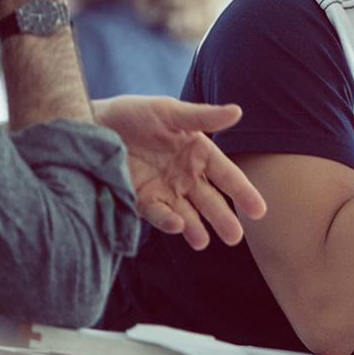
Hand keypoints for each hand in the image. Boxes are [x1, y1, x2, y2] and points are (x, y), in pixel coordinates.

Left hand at [93, 96, 267, 249]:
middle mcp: (186, 175)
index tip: (259, 211)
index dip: (243, 192)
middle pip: (210, 200)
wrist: (94, 125)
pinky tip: (177, 226)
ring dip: (197, 228)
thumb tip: (238, 112)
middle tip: (235, 238)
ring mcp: (165, 190)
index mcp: (198, 152)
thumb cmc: (136, 113)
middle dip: (222, 218)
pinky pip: (158, 214)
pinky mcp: (142, 200)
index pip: (227, 175)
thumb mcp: (169, 112)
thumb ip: (203, 117)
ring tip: (204, 242)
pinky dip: (167, 221)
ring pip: (187, 213)